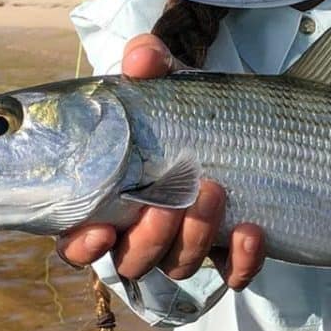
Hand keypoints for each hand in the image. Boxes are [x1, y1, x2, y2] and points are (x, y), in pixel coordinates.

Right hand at [55, 33, 265, 287]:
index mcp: (110, 201)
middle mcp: (144, 232)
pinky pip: (232, 274)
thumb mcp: (165, 84)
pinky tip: (251, 231)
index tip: (100, 231)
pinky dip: (241, 260)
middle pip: (133, 261)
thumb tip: (143, 56)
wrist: (242, 123)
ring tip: (214, 191)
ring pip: (180, 266)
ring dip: (194, 237)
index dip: (83, 247)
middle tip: (171, 201)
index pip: (79, 243)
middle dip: (150, 237)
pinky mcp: (230, 254)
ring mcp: (187, 246)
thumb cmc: (183, 111)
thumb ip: (149, 66)